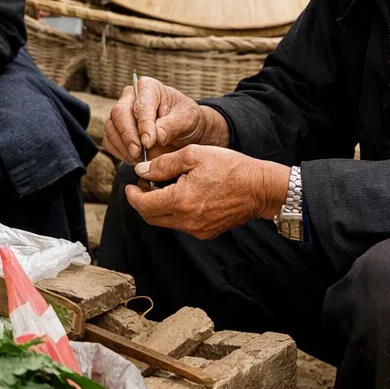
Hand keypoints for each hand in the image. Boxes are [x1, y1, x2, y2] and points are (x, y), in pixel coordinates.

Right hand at [103, 76, 227, 164]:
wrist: (184, 129)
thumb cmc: (185, 118)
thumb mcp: (186, 119)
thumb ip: (170, 127)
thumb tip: (153, 138)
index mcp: (148, 87)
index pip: (139, 105)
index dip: (143, 125)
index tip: (149, 143)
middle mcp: (130, 97)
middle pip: (119, 114)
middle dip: (128, 137)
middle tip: (138, 154)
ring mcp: (121, 112)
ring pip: (111, 128)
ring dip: (123, 147)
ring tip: (139, 159)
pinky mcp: (116, 129)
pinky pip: (109, 140)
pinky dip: (119, 152)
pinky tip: (133, 159)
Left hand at [125, 146, 290, 239]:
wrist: (260, 188)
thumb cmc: (229, 167)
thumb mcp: (193, 155)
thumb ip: (163, 164)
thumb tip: (141, 171)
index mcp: (180, 201)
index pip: (143, 205)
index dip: (132, 195)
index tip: (129, 185)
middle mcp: (187, 221)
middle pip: (151, 217)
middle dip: (141, 202)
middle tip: (143, 185)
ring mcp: (198, 229)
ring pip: (165, 222)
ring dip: (157, 207)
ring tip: (162, 186)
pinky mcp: (207, 232)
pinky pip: (181, 225)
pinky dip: (173, 212)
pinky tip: (180, 195)